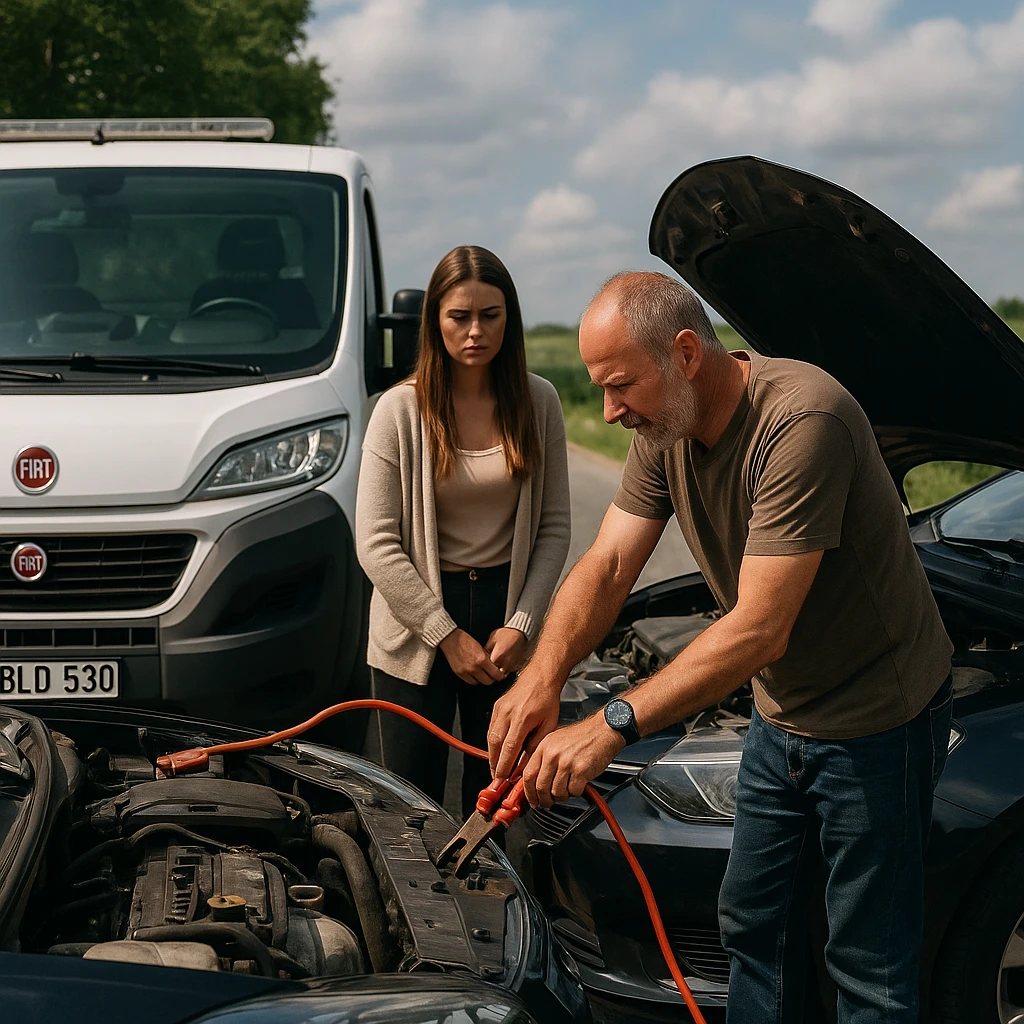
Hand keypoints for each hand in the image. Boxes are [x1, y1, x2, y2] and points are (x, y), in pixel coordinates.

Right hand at [438, 629, 503, 685]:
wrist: (451, 639)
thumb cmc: (466, 640)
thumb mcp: (481, 648)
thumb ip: (488, 658)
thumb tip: (495, 666)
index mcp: (481, 659)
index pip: (495, 674)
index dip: (499, 676)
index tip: (500, 675)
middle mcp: (474, 667)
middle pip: (488, 681)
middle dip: (492, 679)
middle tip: (492, 676)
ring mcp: (466, 672)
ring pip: (479, 683)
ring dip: (482, 680)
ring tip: (483, 674)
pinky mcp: (459, 673)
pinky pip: (470, 682)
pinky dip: (474, 680)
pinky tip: (475, 674)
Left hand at [484, 627, 527, 676]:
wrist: (520, 632)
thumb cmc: (506, 634)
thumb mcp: (492, 639)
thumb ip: (486, 650)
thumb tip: (481, 657)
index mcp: (497, 657)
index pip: (487, 669)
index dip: (484, 666)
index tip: (483, 663)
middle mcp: (505, 664)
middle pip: (495, 675)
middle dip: (492, 671)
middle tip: (490, 665)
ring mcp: (513, 666)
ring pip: (503, 674)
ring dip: (500, 670)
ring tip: (498, 662)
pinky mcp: (518, 666)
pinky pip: (510, 671)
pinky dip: (506, 668)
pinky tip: (505, 661)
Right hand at [487, 664, 562, 779]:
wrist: (541, 676)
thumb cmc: (547, 698)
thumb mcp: (548, 725)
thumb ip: (535, 745)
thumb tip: (525, 764)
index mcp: (522, 718)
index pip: (509, 748)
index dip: (504, 766)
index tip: (503, 779)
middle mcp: (507, 713)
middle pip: (495, 744)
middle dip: (494, 764)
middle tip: (497, 778)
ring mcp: (500, 709)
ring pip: (490, 737)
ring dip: (492, 755)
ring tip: (497, 768)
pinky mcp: (496, 707)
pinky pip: (491, 729)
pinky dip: (493, 743)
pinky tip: (497, 752)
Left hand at [522, 716, 624, 808]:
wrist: (604, 730)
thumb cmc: (583, 736)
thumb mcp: (557, 741)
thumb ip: (544, 759)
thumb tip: (535, 781)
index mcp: (544, 746)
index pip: (528, 774)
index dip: (529, 792)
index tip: (533, 800)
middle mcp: (553, 754)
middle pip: (541, 787)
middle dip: (545, 800)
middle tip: (548, 803)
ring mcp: (566, 762)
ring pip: (557, 792)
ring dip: (563, 796)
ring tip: (568, 788)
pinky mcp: (581, 770)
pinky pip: (573, 791)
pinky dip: (576, 792)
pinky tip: (579, 784)